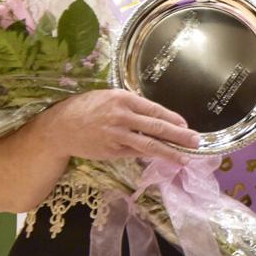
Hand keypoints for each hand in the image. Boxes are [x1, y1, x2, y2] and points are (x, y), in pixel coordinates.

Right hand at [40, 90, 198, 162]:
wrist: (59, 128)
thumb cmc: (85, 109)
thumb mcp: (107, 97)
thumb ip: (130, 105)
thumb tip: (154, 115)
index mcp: (122, 98)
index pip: (154, 109)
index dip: (172, 118)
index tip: (186, 124)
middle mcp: (121, 116)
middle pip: (156, 127)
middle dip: (179, 135)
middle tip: (196, 141)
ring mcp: (117, 135)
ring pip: (149, 145)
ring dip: (170, 152)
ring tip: (185, 157)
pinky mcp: (112, 151)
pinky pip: (135, 153)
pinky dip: (150, 156)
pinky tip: (164, 158)